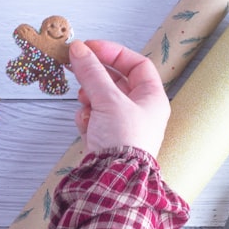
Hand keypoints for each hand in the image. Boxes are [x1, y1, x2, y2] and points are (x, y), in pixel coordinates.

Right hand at [68, 40, 169, 157]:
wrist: (112, 180)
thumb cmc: (123, 140)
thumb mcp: (108, 99)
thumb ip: (92, 72)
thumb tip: (79, 49)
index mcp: (152, 98)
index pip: (136, 64)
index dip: (113, 53)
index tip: (90, 48)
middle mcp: (140, 110)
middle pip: (114, 81)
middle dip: (95, 77)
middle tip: (76, 67)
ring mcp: (122, 125)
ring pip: (100, 99)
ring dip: (88, 99)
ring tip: (85, 104)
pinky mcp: (106, 138)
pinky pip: (92, 118)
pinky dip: (86, 119)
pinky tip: (86, 126)